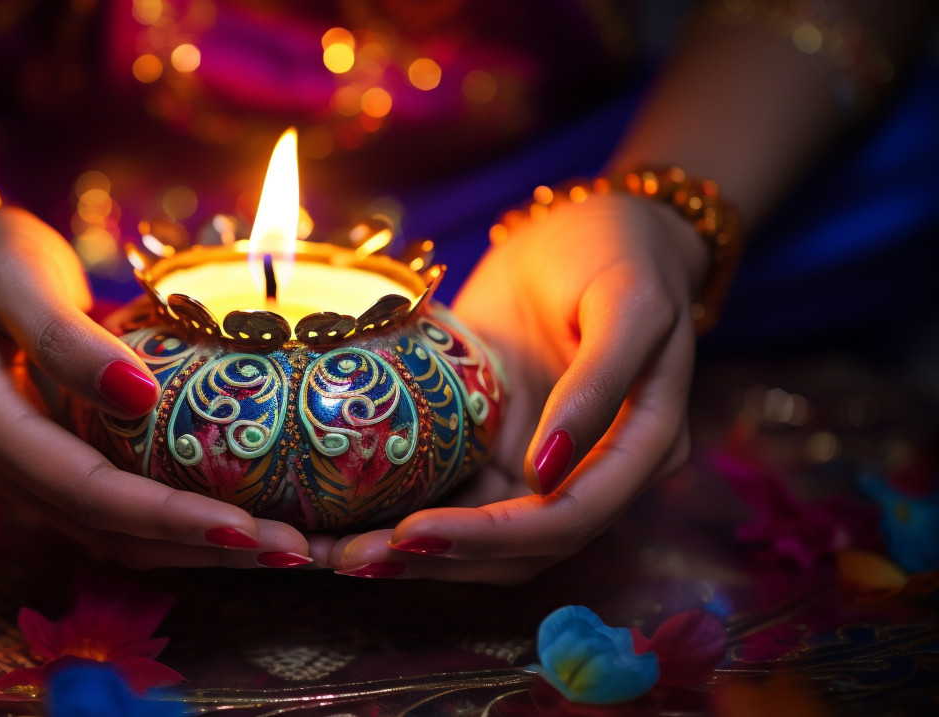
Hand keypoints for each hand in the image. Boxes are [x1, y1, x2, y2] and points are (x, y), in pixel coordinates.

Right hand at [0, 207, 310, 568]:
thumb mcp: (11, 273)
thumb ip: (62, 337)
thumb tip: (137, 395)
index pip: (91, 493)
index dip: (171, 517)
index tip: (248, 527)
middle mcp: (11, 473)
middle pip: (119, 535)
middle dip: (211, 550)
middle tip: (300, 553)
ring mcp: (35, 479)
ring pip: (127, 540)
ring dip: (208, 551)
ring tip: (293, 549)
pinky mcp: (63, 470)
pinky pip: (129, 518)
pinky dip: (188, 527)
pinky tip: (249, 518)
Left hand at [312, 192, 706, 582]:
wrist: (588, 228)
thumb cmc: (616, 252)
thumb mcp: (625, 300)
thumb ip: (598, 382)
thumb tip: (547, 471)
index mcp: (641, 448)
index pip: (566, 519)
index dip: (490, 537)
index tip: (413, 533)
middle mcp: (592, 474)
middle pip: (517, 549)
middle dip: (435, 560)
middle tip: (349, 557)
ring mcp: (540, 467)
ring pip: (478, 538)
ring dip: (408, 554)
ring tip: (332, 551)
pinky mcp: (496, 449)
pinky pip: (453, 496)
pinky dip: (402, 513)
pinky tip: (343, 518)